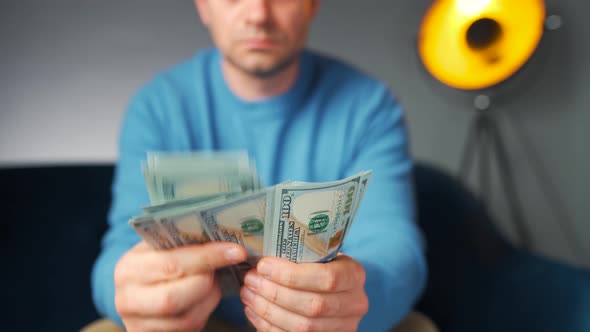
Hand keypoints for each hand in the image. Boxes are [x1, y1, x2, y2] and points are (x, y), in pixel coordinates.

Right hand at [114, 241, 246, 331]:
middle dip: (207, 282)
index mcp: (129, 267)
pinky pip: (188, 329)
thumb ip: (182, 241)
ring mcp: (137, 323)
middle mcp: (127, 298)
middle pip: (175, 298)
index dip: (208, 257)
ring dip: (209, 298)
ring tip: (213, 282)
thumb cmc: (156, 262)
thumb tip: (223, 233)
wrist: (138, 293)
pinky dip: (204, 312)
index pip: (171, 263)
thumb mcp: (159, 248)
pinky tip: (205, 298)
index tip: (236, 251)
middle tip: (222, 268)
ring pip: (186, 318)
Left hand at [240, 254, 368, 331]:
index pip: (327, 278)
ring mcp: (343, 327)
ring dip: (268, 311)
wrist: (335, 292)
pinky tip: (253, 311)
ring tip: (248, 294)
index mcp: (354, 275)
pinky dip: (268, 326)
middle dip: (275, 293)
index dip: (292, 275)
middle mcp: (355, 304)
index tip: (264, 266)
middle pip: (313, 306)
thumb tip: (262, 253)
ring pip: (302, 327)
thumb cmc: (321, 267)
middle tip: (251, 280)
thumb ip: (302, 254)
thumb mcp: (322, 255)